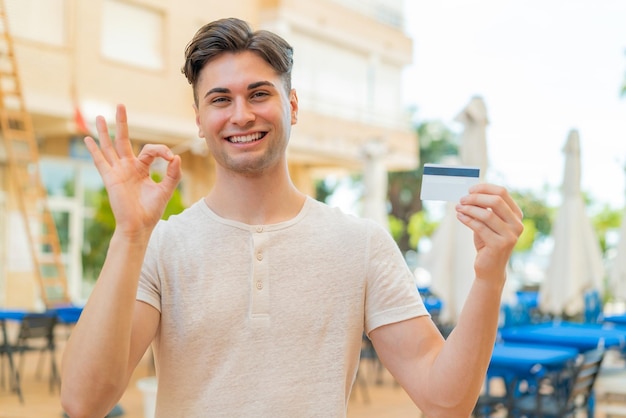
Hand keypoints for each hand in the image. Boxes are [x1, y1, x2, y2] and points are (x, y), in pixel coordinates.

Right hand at [84, 104, 181, 236]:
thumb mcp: (166, 190)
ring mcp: (117, 171)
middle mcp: (128, 167)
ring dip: (105, 132)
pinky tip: (87, 139)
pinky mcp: (110, 178)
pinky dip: (94, 150)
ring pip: (110, 147)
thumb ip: (173, 174)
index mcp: (142, 168)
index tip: (170, 157)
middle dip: (122, 123)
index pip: (151, 150)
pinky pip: (101, 161)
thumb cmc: (151, 210)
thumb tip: (177, 157)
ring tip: (100, 116)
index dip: (162, 150)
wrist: (138, 226)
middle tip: (120, 105)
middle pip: (124, 140)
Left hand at [456, 184, 523, 283]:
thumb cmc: (488, 242)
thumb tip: (471, 194)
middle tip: (462, 199)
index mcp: (516, 215)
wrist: (490, 268)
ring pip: (487, 214)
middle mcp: (517, 224)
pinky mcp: (499, 245)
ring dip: (469, 209)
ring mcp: (510, 236)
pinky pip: (479, 227)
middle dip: (476, 198)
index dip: (485, 188)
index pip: (502, 193)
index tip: (470, 189)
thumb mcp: (488, 223)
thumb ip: (485, 209)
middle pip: (496, 201)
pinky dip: (467, 219)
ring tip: (458, 207)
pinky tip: (459, 216)